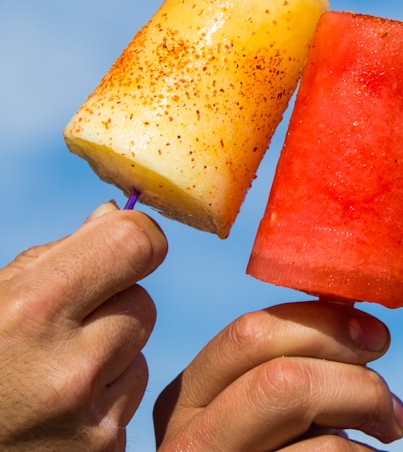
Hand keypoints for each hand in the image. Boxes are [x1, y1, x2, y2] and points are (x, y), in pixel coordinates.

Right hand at [0, 201, 166, 450]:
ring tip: (46, 374)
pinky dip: (103, 398)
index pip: (136, 245)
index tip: (118, 247)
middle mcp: (68, 368)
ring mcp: (89, 420)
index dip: (133, 239)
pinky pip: (131, 398)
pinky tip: (52, 411)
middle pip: (143, 301)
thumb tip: (117, 215)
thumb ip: (50, 260)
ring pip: (140, 350)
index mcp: (28, 313)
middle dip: (110, 305)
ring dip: (109, 353)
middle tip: (56, 328)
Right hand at [153, 300, 402, 450]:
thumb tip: (358, 321)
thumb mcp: (269, 412)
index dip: (324, 322)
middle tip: (388, 393)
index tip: (376, 337)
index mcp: (187, 400)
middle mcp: (187, 442)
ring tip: (391, 425)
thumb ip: (291, 368)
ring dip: (367, 405)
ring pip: (301, 413)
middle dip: (352, 372)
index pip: (249, 334)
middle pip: (278, 375)